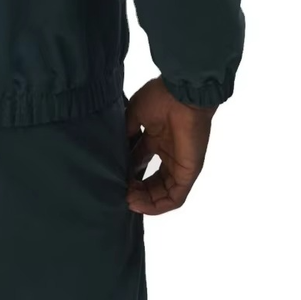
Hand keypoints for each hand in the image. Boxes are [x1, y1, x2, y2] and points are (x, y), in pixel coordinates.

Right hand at [125, 76, 217, 215]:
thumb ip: (127, 134)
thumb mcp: (135, 114)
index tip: (112, 178)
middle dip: (136, 190)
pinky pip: (175, 197)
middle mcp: (168, 154)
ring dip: (145, 200)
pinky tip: (140, 203)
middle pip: (152, 181)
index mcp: (156, 139)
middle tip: (120, 193)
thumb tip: (115, 151)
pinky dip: (158, 205)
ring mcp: (179, 165)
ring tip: (127, 200)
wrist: (182, 94)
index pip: (140, 163)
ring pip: (163, 193)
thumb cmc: (160, 99)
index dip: (127, 173)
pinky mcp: (188, 172)